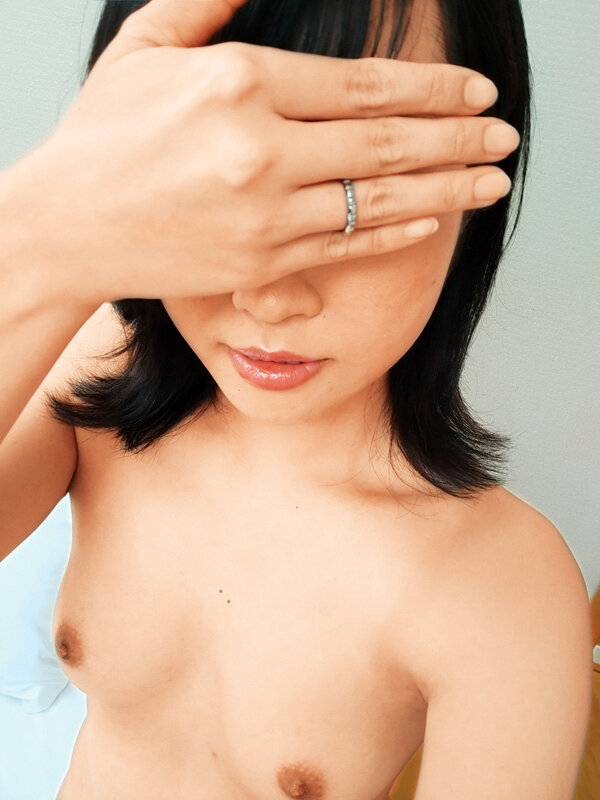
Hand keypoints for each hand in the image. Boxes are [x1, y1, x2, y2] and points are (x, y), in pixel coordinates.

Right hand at [23, 0, 518, 304]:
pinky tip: (434, 221)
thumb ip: (204, 2)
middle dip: (459, 138)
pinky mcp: (260, 265)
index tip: (477, 92)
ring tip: (494, 182)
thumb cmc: (101, 136)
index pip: (362, 85)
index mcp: (239, 82)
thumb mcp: (145, 49)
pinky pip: (346, 245)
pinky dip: (397, 232)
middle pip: (386, 143)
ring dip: (448, 189)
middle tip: (507, 136)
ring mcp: (264, 215)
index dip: (430, 89)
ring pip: (378, 200)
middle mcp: (260, 150)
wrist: (65, 228)